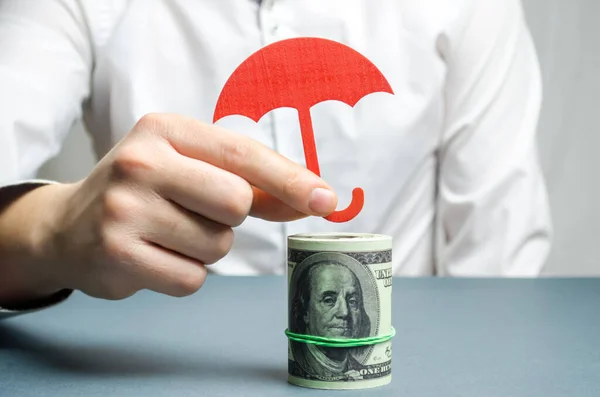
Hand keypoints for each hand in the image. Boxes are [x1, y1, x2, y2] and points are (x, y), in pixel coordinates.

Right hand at [21, 114, 337, 300]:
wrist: (67, 225)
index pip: (244, 154)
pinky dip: (185, 274)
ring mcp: (125, 208)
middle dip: (230, 218)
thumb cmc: (144, 192)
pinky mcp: (117, 253)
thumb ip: (251, 183)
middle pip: (236, 202)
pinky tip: (155, 256)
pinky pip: (191, 278)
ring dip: (205, 248)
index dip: (290, 179)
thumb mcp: (190, 169)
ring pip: (217, 245)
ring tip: (167, 234)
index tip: (325, 200)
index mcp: (165, 130)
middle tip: (195, 212)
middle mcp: (142, 162)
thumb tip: (313, 198)